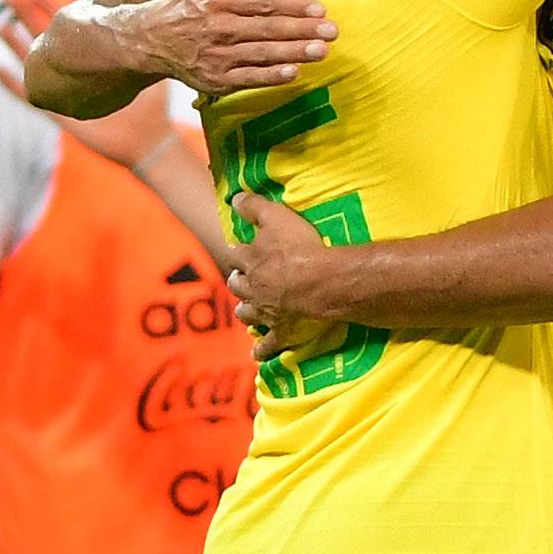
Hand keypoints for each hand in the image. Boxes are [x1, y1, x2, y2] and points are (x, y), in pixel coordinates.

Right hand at [0, 20, 177, 166]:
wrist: (145, 139)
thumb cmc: (151, 104)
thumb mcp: (147, 63)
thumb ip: (143, 39)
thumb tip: (143, 7)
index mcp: (94, 56)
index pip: (71, 23)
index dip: (56, 4)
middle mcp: (75, 69)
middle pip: (44, 35)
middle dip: (28, 14)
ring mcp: (62, 89)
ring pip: (31, 61)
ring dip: (15, 44)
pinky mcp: (57, 110)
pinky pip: (28, 95)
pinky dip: (11, 83)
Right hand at [135, 0, 335, 95]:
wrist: (156, 40)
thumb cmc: (192, 1)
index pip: (263, 3)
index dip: (294, 6)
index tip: (320, 9)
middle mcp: (218, 28)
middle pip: (267, 30)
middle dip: (302, 31)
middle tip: (332, 32)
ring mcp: (217, 56)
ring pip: (261, 55)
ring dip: (294, 53)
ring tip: (322, 52)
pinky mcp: (215, 80)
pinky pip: (248, 78)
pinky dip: (271, 76)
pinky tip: (293, 72)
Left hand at [225, 188, 350, 363]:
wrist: (319, 282)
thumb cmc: (300, 247)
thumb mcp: (276, 216)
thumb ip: (254, 207)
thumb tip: (234, 198)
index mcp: (251, 261)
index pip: (237, 255)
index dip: (237, 252)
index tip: (237, 251)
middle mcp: (253, 288)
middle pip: (239, 285)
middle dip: (239, 282)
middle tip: (241, 280)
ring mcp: (266, 312)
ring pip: (248, 313)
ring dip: (246, 311)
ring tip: (245, 311)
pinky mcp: (281, 331)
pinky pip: (268, 344)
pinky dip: (262, 350)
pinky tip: (257, 355)